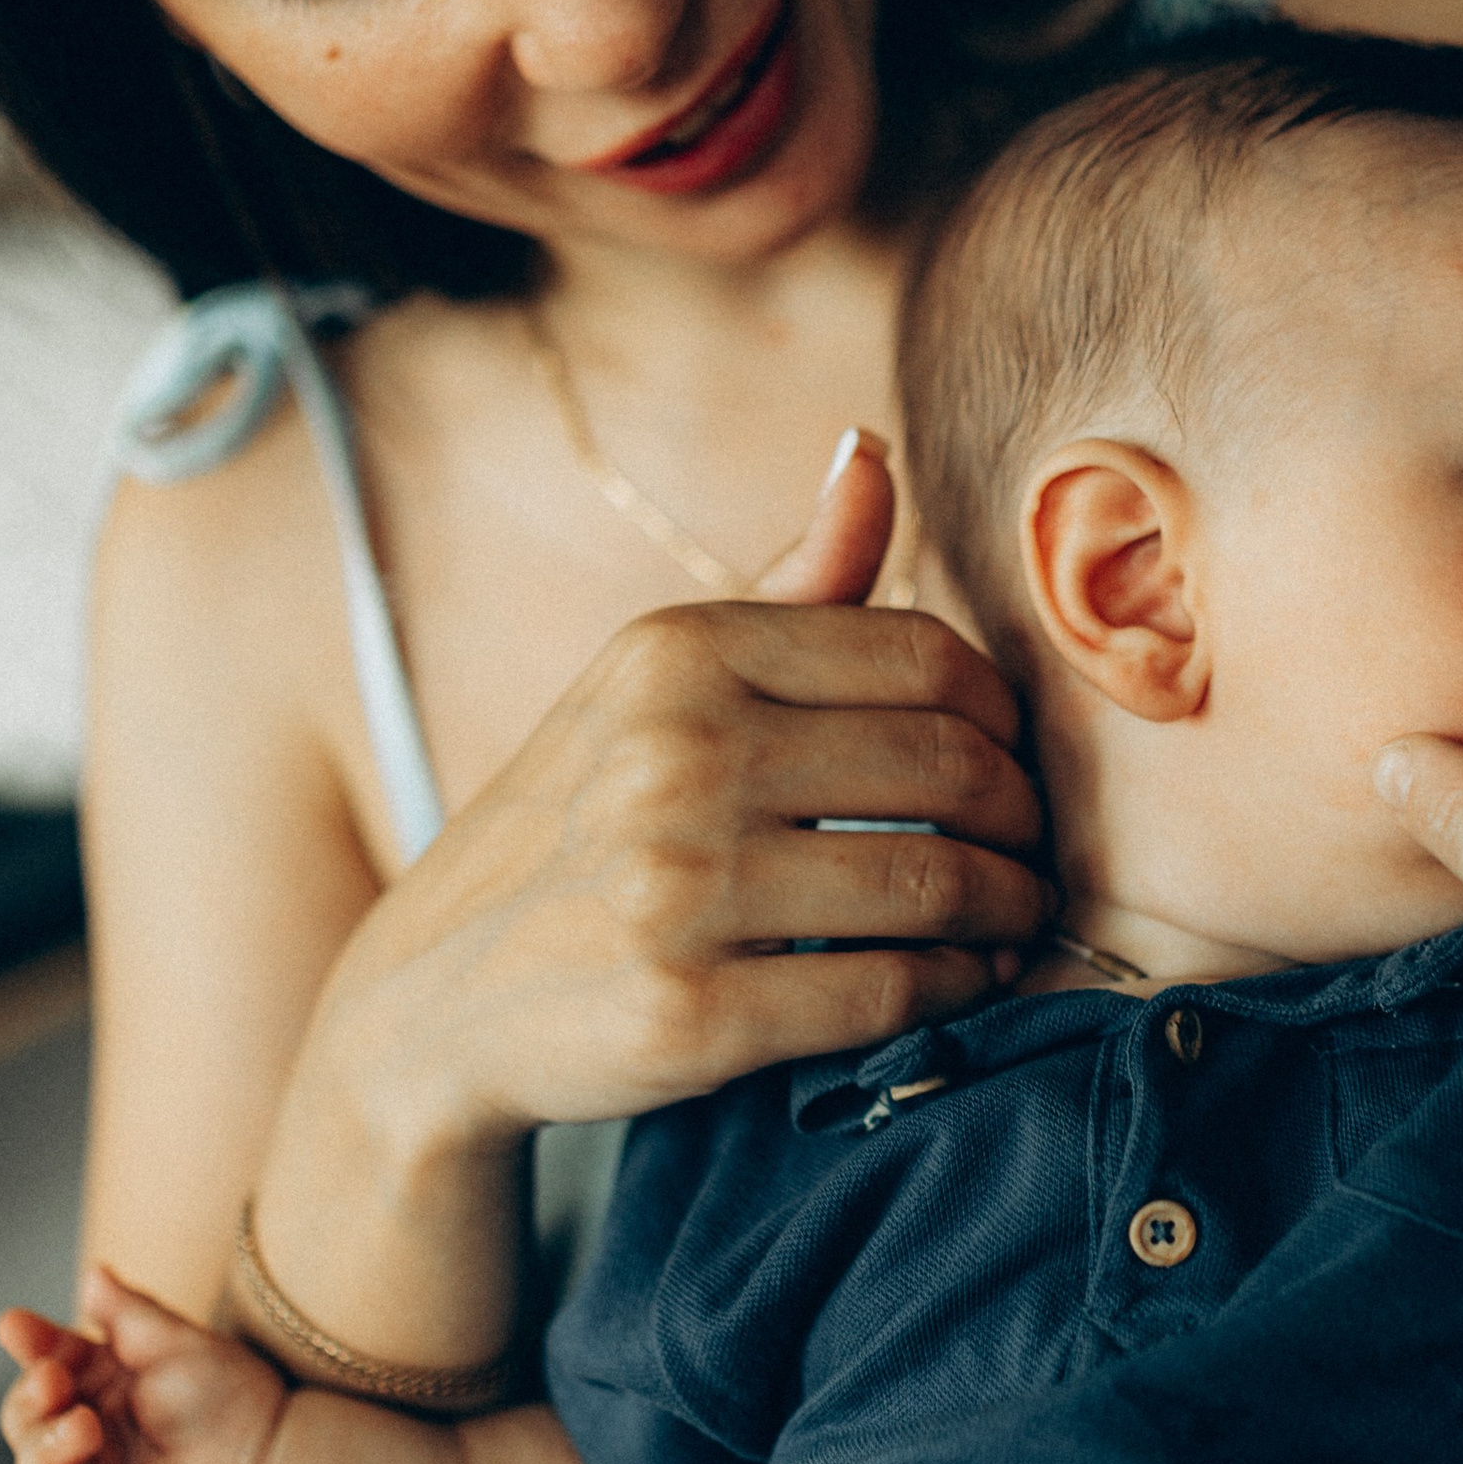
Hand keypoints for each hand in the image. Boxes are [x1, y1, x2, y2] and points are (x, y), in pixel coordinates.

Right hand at [0, 1267, 285, 1463]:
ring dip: (44, 1447)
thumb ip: (129, 1313)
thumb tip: (92, 1275)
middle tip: (54, 1381)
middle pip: (25, 1419)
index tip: (16, 1326)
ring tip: (85, 1429)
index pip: (47, 1368)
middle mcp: (86, 1449)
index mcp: (102, 1396)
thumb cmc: (235, 1404)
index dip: (31, 1348)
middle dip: (31, 1398)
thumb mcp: (177, 1345)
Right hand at [305, 433, 1052, 1153]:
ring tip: (1013, 915)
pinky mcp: (688, 1014)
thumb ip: (789, 583)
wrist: (428, 1001)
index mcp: (678, 651)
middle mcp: (675, 754)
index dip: (1004, 712)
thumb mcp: (655, 680)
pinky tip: (960, 983)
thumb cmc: (579, 825)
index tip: (1011, 756)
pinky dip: (955, 991)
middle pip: (950, 766)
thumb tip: (870, 449)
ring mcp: (677, 888)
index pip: (925, 654)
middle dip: (1023, 817)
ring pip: (938, 884)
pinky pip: (891, 993)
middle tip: (1034, 848)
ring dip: (1008, 908)